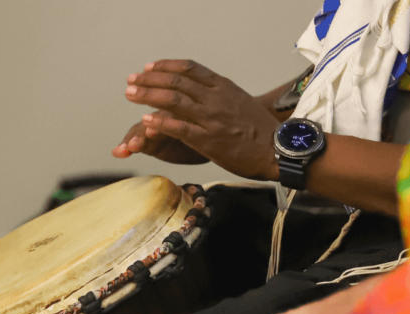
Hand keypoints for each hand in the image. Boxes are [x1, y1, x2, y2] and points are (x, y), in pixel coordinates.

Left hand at [124, 60, 280, 180]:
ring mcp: (211, 119)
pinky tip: (145, 119)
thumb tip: (202, 91)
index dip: (165, 67)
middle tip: (132, 80)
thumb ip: (220, 95)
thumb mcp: (241, 101)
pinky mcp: (208, 140)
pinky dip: (160, 122)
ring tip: (131, 94)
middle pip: (176, 82)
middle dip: (150, 80)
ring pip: (173, 101)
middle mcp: (216, 99)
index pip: (189, 69)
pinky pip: (179, 128)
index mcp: (223, 87)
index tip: (149, 68)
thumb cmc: (261, 130)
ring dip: (148, 96)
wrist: (277, 150)